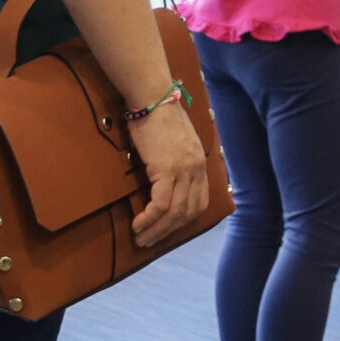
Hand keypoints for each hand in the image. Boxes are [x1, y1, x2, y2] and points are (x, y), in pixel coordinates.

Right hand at [126, 100, 209, 247]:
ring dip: (157, 230)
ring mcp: (185, 170)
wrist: (152, 98)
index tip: (167, 229)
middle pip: (188, 211)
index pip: (200, 201)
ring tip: (141, 239)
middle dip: (169, 231)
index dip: (183, 220)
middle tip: (150, 242)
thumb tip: (163, 181)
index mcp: (200, 163)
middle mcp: (197, 168)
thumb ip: (176, 161)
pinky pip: (161, 203)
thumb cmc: (158, 117)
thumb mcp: (176, 142)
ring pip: (175, 212)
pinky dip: (150, 218)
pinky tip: (139, 224)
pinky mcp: (168, 169)